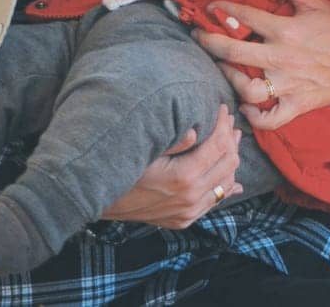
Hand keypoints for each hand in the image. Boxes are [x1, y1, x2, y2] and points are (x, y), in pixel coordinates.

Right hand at [100, 105, 241, 228]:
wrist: (96, 200)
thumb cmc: (120, 168)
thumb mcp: (145, 149)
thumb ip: (174, 141)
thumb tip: (197, 131)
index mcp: (183, 177)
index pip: (218, 146)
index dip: (223, 124)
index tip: (223, 109)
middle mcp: (191, 197)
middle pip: (228, 164)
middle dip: (231, 140)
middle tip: (230, 122)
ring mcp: (188, 211)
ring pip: (226, 184)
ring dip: (231, 161)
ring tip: (232, 141)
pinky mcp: (183, 220)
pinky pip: (214, 203)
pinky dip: (225, 188)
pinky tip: (233, 182)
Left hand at [194, 0, 329, 128]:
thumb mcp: (316, 2)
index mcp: (287, 30)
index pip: (245, 16)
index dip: (224, 8)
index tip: (212, 7)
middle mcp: (283, 58)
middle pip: (234, 52)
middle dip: (209, 43)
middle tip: (198, 37)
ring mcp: (289, 85)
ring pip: (247, 89)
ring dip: (229, 79)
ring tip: (221, 70)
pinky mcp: (297, 105)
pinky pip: (270, 120)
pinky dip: (254, 117)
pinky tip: (245, 106)